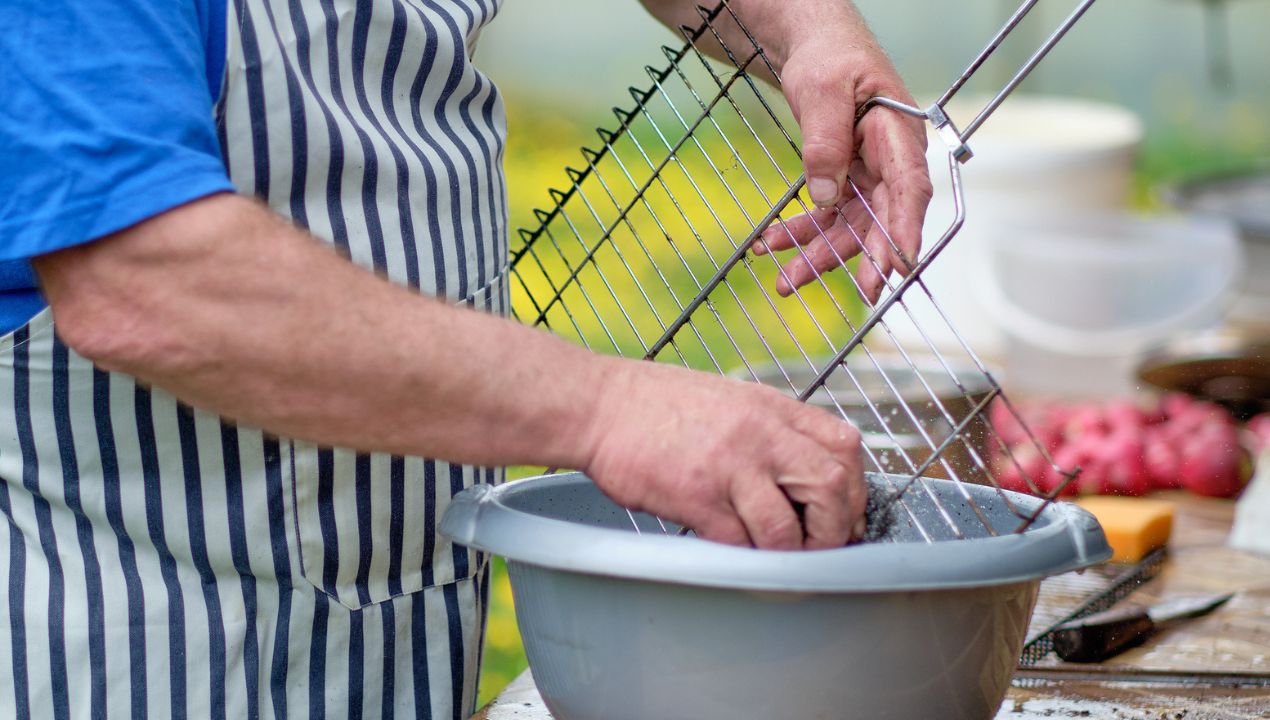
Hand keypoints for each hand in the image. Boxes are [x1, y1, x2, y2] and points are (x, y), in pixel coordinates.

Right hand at [580, 358, 866, 549]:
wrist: (599, 405)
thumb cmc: (659, 405)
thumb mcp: (732, 399)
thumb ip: (772, 429)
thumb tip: (807, 474)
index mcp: (772, 408)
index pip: (844, 446)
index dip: (856, 488)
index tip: (846, 512)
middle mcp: (758, 434)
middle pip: (831, 486)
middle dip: (836, 528)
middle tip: (822, 546)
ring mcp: (728, 466)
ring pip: (786, 527)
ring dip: (788, 552)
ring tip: (776, 555)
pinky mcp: (695, 496)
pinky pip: (738, 542)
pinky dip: (745, 556)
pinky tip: (735, 550)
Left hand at [741, 2, 932, 302]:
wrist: (816, 48)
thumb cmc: (831, 57)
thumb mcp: (823, 90)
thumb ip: (825, 140)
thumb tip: (825, 195)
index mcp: (898, 136)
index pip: (909, 190)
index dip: (905, 231)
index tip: (900, 267)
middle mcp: (890, 163)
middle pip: (882, 219)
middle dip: (865, 259)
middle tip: (859, 296)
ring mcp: (869, 176)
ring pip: (851, 227)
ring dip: (819, 255)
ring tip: (785, 282)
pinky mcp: (846, 182)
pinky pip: (827, 216)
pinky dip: (801, 232)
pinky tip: (771, 245)